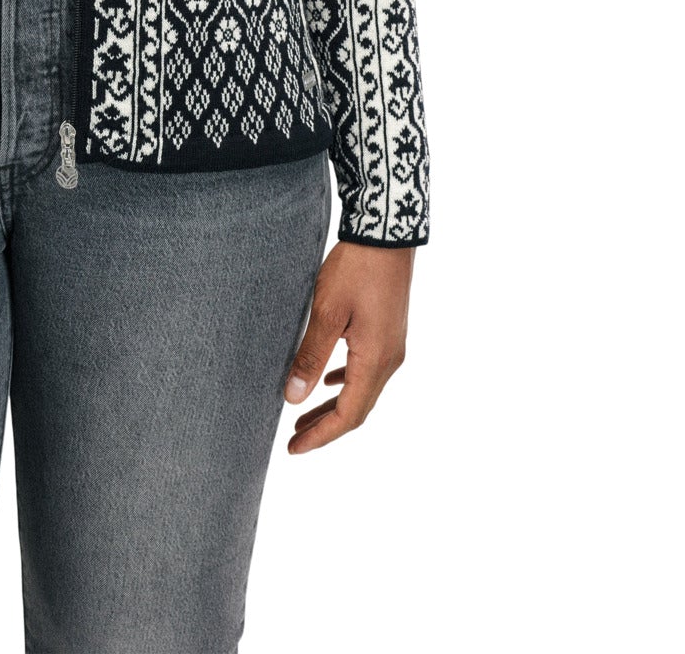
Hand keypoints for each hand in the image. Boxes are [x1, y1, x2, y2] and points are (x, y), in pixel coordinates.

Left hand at [283, 240, 413, 453]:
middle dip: (325, 426)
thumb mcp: (327, 312)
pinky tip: (330, 380)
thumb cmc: (356, 269)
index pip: (348, 415)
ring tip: (304, 416)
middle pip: (358, 408)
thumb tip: (292, 398)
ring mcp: (392, 347)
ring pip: (362, 389)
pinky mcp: (388, 332)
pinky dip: (345, 382)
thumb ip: (311, 356)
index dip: (321, 435)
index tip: (294, 449)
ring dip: (334, 405)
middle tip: (294, 440)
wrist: (387, 234)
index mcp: (376, 361)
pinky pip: (366, 369)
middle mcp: (389, 360)